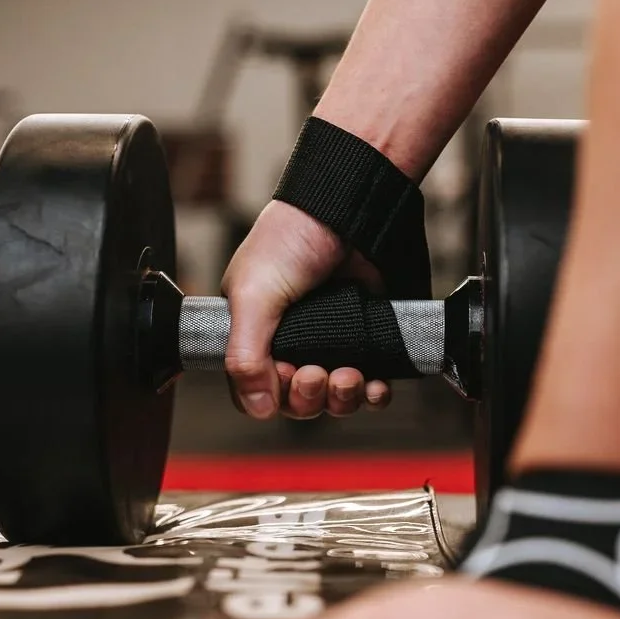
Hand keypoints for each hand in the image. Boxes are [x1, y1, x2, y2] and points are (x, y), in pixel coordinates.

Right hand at [221, 200, 390, 419]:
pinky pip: (368, 387)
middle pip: (297, 402)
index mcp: (254, 334)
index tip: (286, 376)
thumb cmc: (292, 239)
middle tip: (316, 374)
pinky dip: (372, 394)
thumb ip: (245, 354)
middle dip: (309, 398)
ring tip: (348, 376)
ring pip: (333, 399)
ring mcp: (330, 344)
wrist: (349, 212)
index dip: (272, 395)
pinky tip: (374, 385)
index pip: (256, 390)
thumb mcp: (253, 295)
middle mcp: (290, 343)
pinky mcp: (365, 341)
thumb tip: (257, 407)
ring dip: (341, 399)